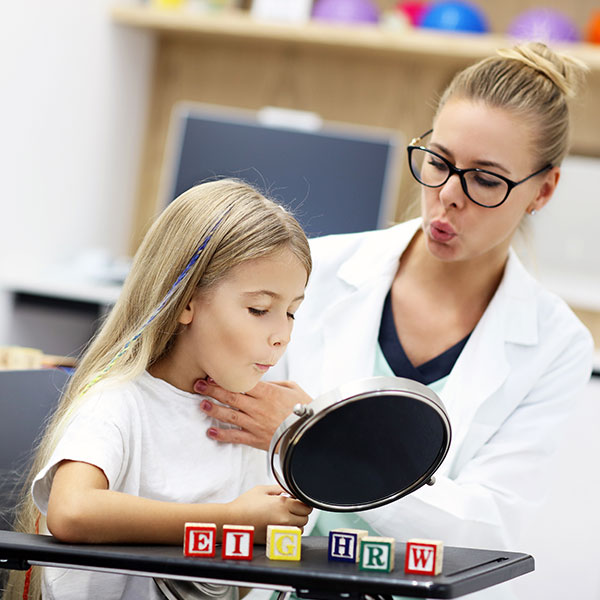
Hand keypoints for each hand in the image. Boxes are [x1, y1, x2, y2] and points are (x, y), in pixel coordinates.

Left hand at [194, 379, 311, 450]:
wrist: (310, 433)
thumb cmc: (305, 409)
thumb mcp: (293, 389)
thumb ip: (275, 383)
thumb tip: (263, 380)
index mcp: (267, 392)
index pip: (242, 383)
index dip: (226, 377)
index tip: (214, 373)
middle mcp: (258, 407)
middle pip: (231, 396)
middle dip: (213, 390)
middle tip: (198, 385)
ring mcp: (255, 423)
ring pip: (230, 415)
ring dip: (214, 410)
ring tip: (202, 405)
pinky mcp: (256, 438)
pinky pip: (236, 436)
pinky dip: (222, 435)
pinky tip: (211, 432)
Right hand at [226, 485, 311, 542]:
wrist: (231, 521)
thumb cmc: (244, 505)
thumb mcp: (261, 490)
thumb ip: (278, 488)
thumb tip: (289, 491)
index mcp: (282, 505)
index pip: (305, 506)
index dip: (303, 502)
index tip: (298, 501)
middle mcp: (284, 519)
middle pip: (305, 519)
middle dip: (301, 513)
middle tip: (292, 508)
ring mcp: (279, 531)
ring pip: (300, 530)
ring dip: (297, 524)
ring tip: (286, 517)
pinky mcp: (274, 540)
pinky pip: (289, 537)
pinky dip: (289, 532)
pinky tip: (280, 525)